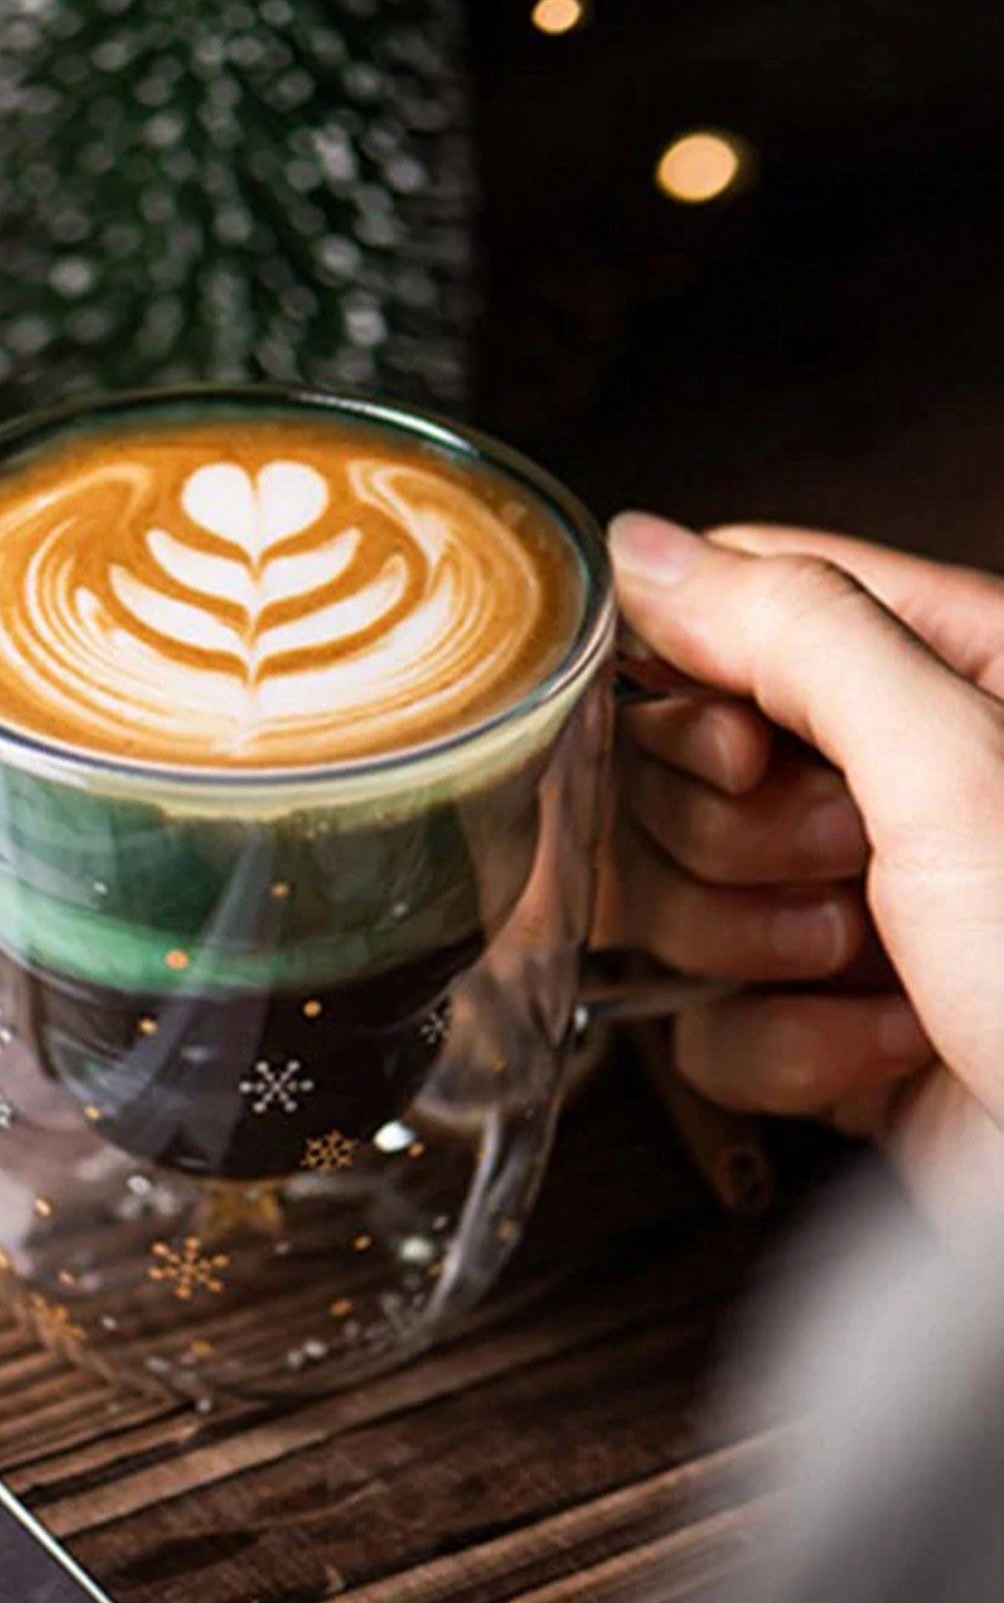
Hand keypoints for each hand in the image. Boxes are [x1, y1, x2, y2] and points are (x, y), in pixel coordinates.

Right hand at [605, 513, 1003, 1188]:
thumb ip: (800, 634)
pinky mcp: (818, 1020)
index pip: (736, 610)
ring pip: (675, 893)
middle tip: (846, 868)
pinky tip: (881, 1050)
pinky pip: (704, 1016)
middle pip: (679, 765)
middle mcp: (888, 781)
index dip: (695, 689)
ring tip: (876, 968)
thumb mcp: (954, 765)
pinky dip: (781, 1048)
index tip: (738, 755)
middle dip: (740, 842)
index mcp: (947, 670)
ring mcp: (848, 904)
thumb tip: (648, 552)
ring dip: (756, 948)